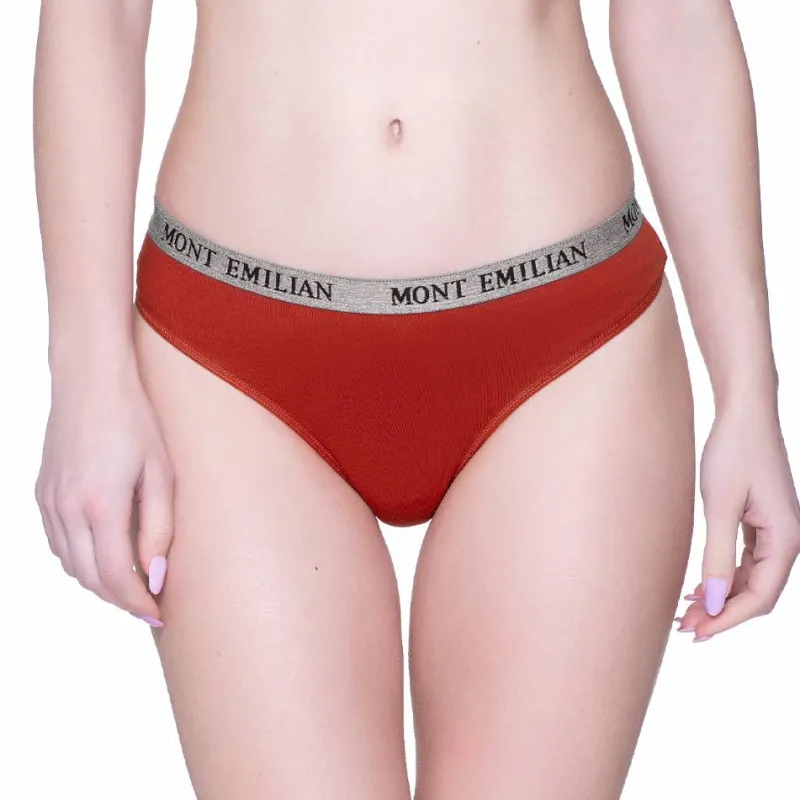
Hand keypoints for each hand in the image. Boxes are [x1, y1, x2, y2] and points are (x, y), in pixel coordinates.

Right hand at [34, 349, 173, 625]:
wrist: (90, 382)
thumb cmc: (135, 421)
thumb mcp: (161, 472)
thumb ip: (159, 527)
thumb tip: (157, 575)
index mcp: (101, 505)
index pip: (117, 577)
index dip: (139, 603)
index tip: (161, 613)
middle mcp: (67, 509)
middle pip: (91, 579)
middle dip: (122, 600)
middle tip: (151, 606)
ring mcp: (48, 502)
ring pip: (71, 566)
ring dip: (100, 584)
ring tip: (133, 585)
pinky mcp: (41, 494)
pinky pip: (58, 544)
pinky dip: (80, 561)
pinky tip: (104, 556)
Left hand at [676, 403, 799, 640]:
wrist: (744, 413)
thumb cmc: (733, 451)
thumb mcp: (720, 505)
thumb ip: (718, 556)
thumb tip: (716, 601)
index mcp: (786, 539)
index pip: (761, 597)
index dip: (728, 618)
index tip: (696, 630)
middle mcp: (788, 540)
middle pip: (758, 593)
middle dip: (722, 612)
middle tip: (683, 626)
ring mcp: (777, 532)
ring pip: (751, 579)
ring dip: (722, 597)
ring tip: (686, 611)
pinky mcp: (762, 523)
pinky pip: (747, 562)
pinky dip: (725, 577)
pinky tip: (701, 587)